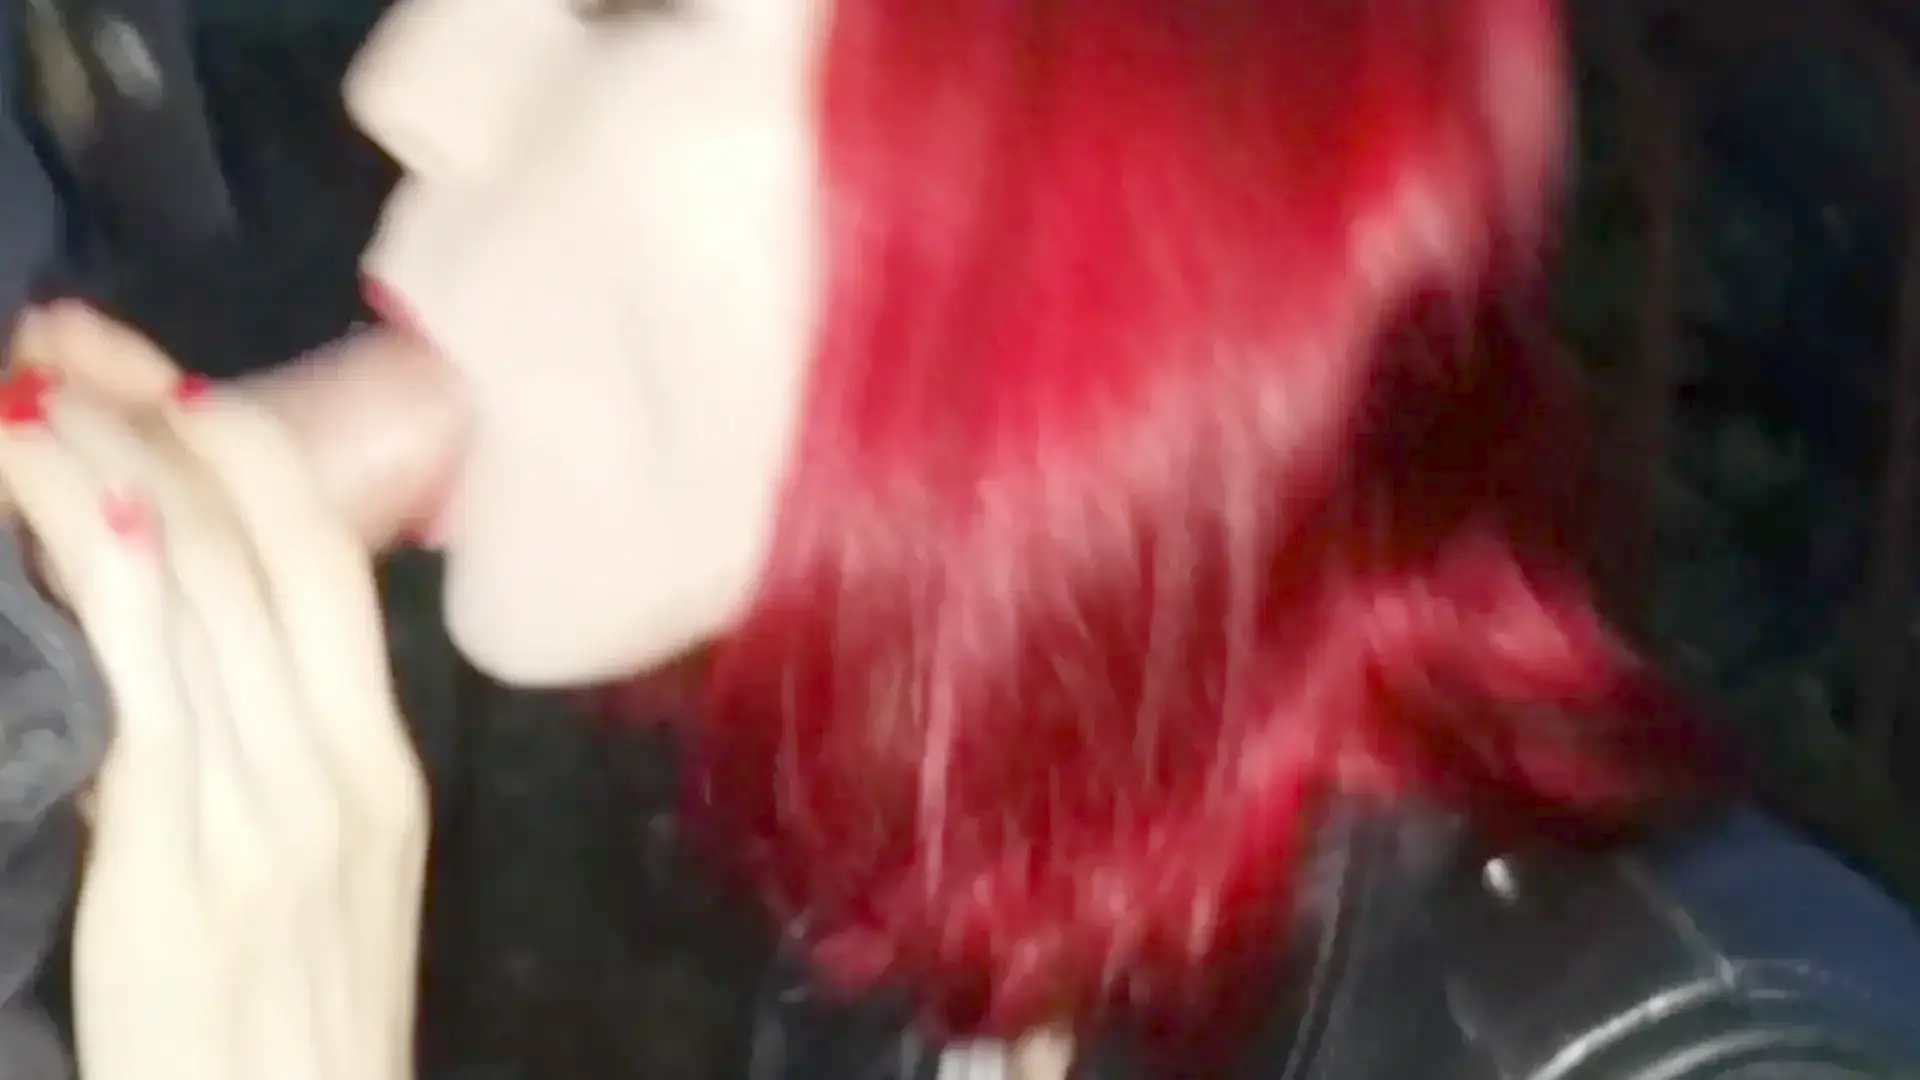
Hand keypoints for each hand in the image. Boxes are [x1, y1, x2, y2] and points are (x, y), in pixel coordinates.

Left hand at [3, 309, 429, 1079]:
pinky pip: (153, 690)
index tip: (147, 372)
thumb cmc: (299, 1037)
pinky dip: (110, 576)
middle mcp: (339, 771)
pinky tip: (58, 501)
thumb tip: (186, 660)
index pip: (323, 558)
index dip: (238, 442)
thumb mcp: (328, 888)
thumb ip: (273, 772)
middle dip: (154, 419)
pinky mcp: (183, 875)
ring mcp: (272, 818)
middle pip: (261, 547)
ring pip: (204, 593)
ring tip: (22, 396)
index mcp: (381, 769)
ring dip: (105, 471)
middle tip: (56, 339)